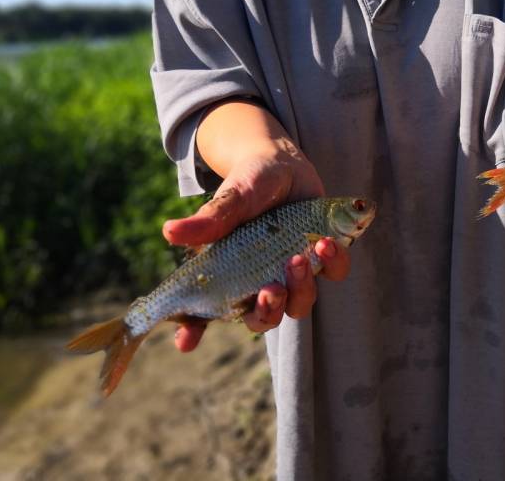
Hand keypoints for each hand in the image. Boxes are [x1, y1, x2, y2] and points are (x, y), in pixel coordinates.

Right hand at [162, 141, 350, 351]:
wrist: (283, 163)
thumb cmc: (248, 182)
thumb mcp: (232, 197)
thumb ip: (211, 219)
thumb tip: (170, 232)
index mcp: (229, 273)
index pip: (206, 312)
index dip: (193, 331)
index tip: (184, 341)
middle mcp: (260, 281)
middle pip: (263, 319)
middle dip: (267, 311)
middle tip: (270, 288)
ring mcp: (292, 274)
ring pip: (299, 304)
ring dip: (301, 289)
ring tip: (298, 259)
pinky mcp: (322, 260)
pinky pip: (334, 273)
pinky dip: (333, 263)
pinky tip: (326, 242)